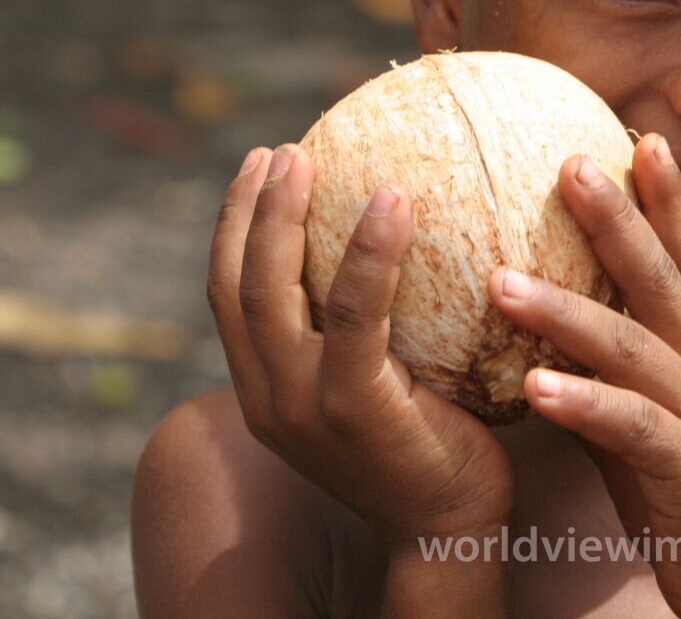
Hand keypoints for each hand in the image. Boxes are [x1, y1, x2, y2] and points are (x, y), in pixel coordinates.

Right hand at [207, 144, 515, 553]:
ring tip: (306, 156)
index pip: (229, 298)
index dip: (233, 228)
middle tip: (277, 151)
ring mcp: (301, 405)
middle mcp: (267, 398)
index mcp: (266, 392)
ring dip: (281, 217)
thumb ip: (371, 333)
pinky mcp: (351, 406)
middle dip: (247, 210)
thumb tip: (405, 243)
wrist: (451, 530)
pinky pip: (356, 313)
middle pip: (235, 285)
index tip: (258, 168)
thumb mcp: (384, 387)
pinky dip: (369, 252)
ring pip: (271, 291)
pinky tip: (393, 200)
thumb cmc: (437, 448)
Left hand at [487, 134, 680, 618]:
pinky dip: (582, 401)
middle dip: (619, 217)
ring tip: (500, 279)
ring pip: (632, 346)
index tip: (638, 139)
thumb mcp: (651, 419)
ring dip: (564, 309)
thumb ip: (612, 371)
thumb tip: (541, 330)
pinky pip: (628, 427)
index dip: (666, 199)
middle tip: (571, 163)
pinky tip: (533, 386)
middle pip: (662, 279)